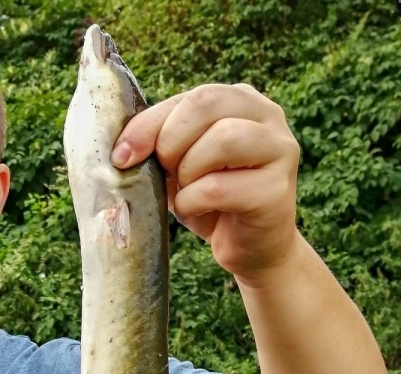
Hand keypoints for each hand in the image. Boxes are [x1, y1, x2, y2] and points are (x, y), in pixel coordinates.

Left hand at [111, 83, 301, 285]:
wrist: (251, 249)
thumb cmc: (211, 202)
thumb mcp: (180, 164)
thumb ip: (161, 142)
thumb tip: (123, 148)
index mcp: (241, 100)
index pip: (191, 96)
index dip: (149, 124)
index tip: (121, 156)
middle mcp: (267, 115)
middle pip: (206, 104)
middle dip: (170, 142)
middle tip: (164, 174)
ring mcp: (279, 150)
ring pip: (221, 139)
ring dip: (187, 172)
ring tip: (186, 192)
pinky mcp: (276, 190)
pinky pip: (218, 187)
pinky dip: (193, 202)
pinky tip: (197, 211)